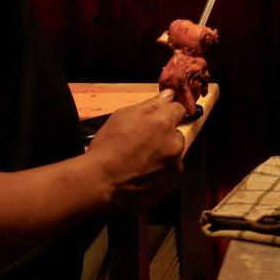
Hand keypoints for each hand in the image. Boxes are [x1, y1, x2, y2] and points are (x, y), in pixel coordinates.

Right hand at [84, 91, 187, 213]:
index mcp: (164, 123)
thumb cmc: (108, 146)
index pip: (179, 109)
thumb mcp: (123, 116)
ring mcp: (174, 167)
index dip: (168, 112)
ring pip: (173, 155)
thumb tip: (169, 94)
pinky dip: (160, 173)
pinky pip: (169, 174)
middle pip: (176, 134)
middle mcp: (175, 144)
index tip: (159, 118)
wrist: (100, 183)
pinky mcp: (170, 185)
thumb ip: (151, 104)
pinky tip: (142, 175)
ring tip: (140, 162)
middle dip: (164, 137)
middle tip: (142, 144)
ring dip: (163, 156)